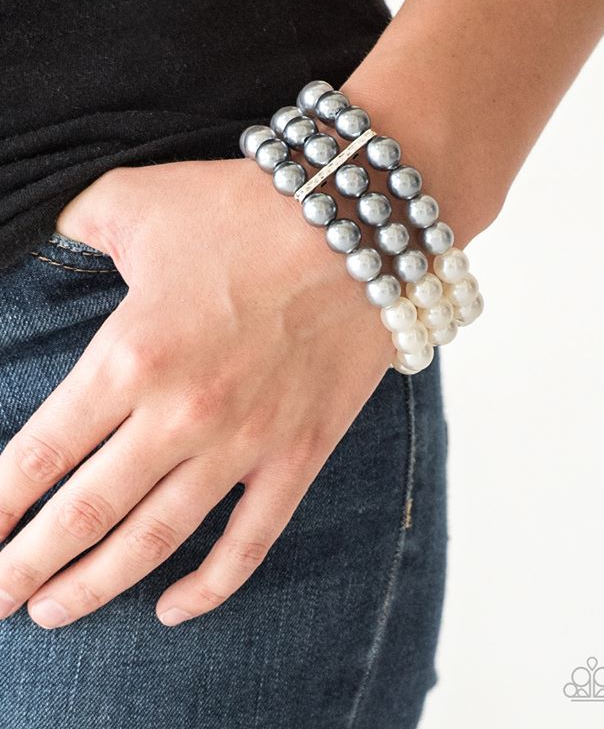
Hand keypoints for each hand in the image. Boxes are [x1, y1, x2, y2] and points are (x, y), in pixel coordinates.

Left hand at [0, 159, 392, 627]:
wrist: (363, 224)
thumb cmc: (246, 208)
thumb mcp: (138, 198)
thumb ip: (73, 219)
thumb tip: (38, 226)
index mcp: (131, 354)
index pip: (39, 455)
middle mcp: (181, 412)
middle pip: (84, 515)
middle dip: (26, 567)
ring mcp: (245, 442)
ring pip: (154, 542)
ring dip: (95, 587)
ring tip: (51, 613)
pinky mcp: (299, 453)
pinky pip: (250, 542)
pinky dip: (209, 587)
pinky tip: (171, 609)